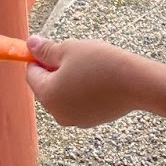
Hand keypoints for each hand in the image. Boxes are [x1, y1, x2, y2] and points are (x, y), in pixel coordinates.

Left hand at [25, 35, 141, 126]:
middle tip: (76, 56)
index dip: (39, 57)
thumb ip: (46, 50)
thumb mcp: (69, 49)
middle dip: (55, 70)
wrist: (136, 83)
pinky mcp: (91, 121)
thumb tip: (29, 45)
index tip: (53, 47)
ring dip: (70, 80)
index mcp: (47, 95)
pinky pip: (79, 103)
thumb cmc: (101, 64)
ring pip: (64, 94)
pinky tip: (99, 79)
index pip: (31, 74)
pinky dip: (83, 91)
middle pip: (46, 86)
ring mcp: (75, 119)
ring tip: (90, 67)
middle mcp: (57, 113)